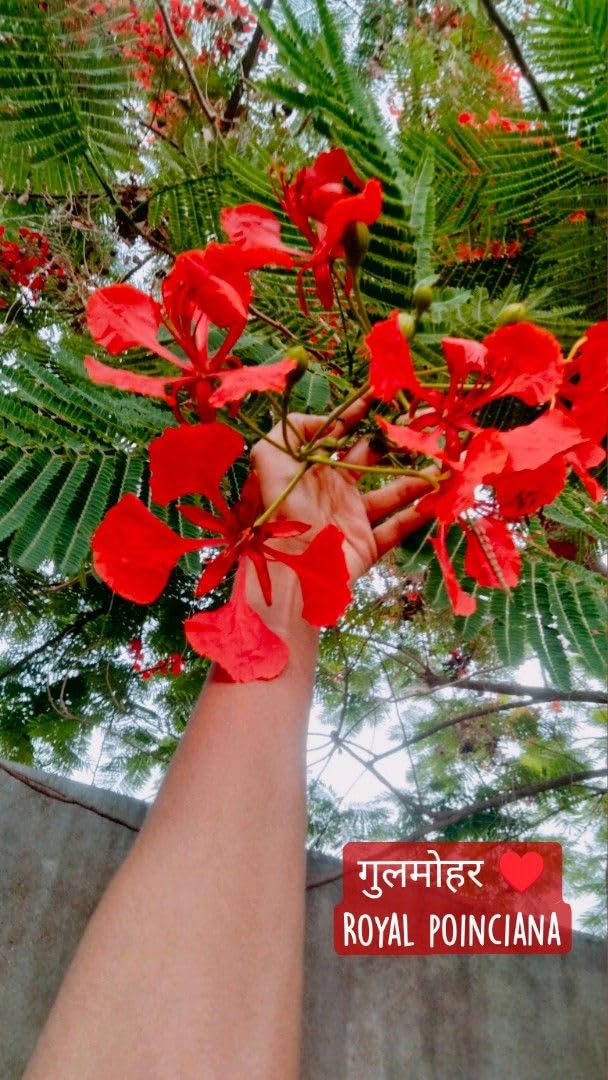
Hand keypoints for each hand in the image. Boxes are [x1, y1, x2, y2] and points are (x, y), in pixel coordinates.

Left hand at [251, 406, 433, 583]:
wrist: (292, 567)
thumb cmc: (279, 509)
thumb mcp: (269, 456)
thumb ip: (292, 428)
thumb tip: (327, 422)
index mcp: (313, 469)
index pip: (339, 434)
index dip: (358, 414)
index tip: (381, 395)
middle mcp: (334, 490)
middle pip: (370, 461)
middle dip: (394, 444)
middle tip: (422, 428)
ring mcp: (351, 518)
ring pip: (391, 494)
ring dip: (416, 480)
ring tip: (441, 463)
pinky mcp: (365, 545)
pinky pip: (397, 529)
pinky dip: (418, 517)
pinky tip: (439, 501)